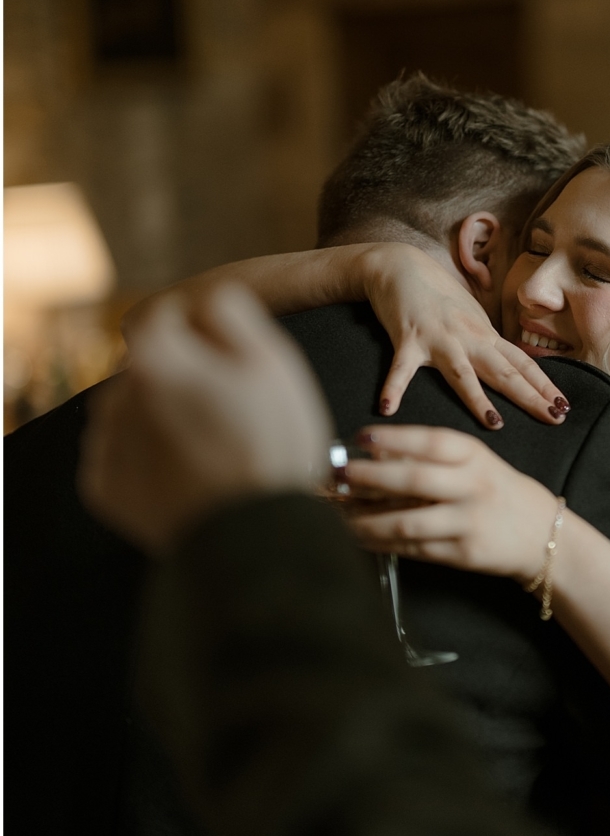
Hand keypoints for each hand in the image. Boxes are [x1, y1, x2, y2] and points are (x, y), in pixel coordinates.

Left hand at [78, 285, 333, 552]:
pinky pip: (125, 457)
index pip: (166, 314)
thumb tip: (211, 299)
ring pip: (134, 411)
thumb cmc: (270, 447)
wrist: (253, 536)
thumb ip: (233, 314)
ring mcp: (109, 445)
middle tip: (229, 406)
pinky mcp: (108, 488)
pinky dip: (150, 458)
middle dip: (181, 375)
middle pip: (149, 366)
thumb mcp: (273, 363)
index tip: (227, 350)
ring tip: (211, 443)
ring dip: (162, 415)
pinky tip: (190, 470)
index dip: (200, 326)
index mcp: (158, 358)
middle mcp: (119, 396)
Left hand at [340, 425, 559, 582]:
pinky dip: (382, 543)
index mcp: (475, 456)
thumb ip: (433, 458)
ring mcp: (469, 522)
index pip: (429, 442)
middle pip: (414, 480)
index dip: (392, 438)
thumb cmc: (498, 492)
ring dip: (366, 520)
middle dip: (369, 477)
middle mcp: (473, 487)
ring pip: (407, 522)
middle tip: (337, 475)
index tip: (360, 438)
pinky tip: (361, 536)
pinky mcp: (463, 554)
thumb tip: (378, 454)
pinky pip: (414, 548)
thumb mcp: (475, 464)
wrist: (542, 534)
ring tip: (337, 515)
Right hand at [361, 243, 568, 427]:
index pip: (522, 364)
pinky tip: (388, 409)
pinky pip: (400, 368)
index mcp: (485, 336)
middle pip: (504, 372)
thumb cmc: (438, 296)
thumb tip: (512, 367)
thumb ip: (488, 344)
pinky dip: (393, 387)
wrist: (401, 266)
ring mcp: (438, 338)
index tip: (564, 406)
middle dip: (531, 396)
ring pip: (462, 372)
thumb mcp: (472, 319)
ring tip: (495, 424)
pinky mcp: (407, 338)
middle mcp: (468, 338)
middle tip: (555, 417)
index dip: (545, 385)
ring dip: (477, 398)